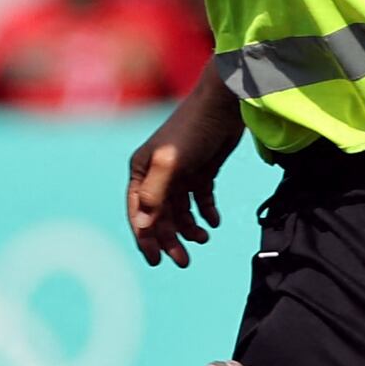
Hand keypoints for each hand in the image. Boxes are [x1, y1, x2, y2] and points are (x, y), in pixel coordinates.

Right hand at [127, 88, 239, 268]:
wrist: (224, 103)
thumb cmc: (193, 130)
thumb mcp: (171, 163)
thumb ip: (156, 194)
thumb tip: (143, 226)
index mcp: (142, 171)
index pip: (139, 213)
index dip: (146, 239)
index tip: (156, 261)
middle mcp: (158, 174)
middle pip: (160, 217)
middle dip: (170, 240)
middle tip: (184, 261)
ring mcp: (180, 173)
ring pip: (181, 211)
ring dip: (190, 229)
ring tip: (205, 238)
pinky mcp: (202, 171)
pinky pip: (201, 200)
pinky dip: (206, 214)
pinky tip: (215, 223)